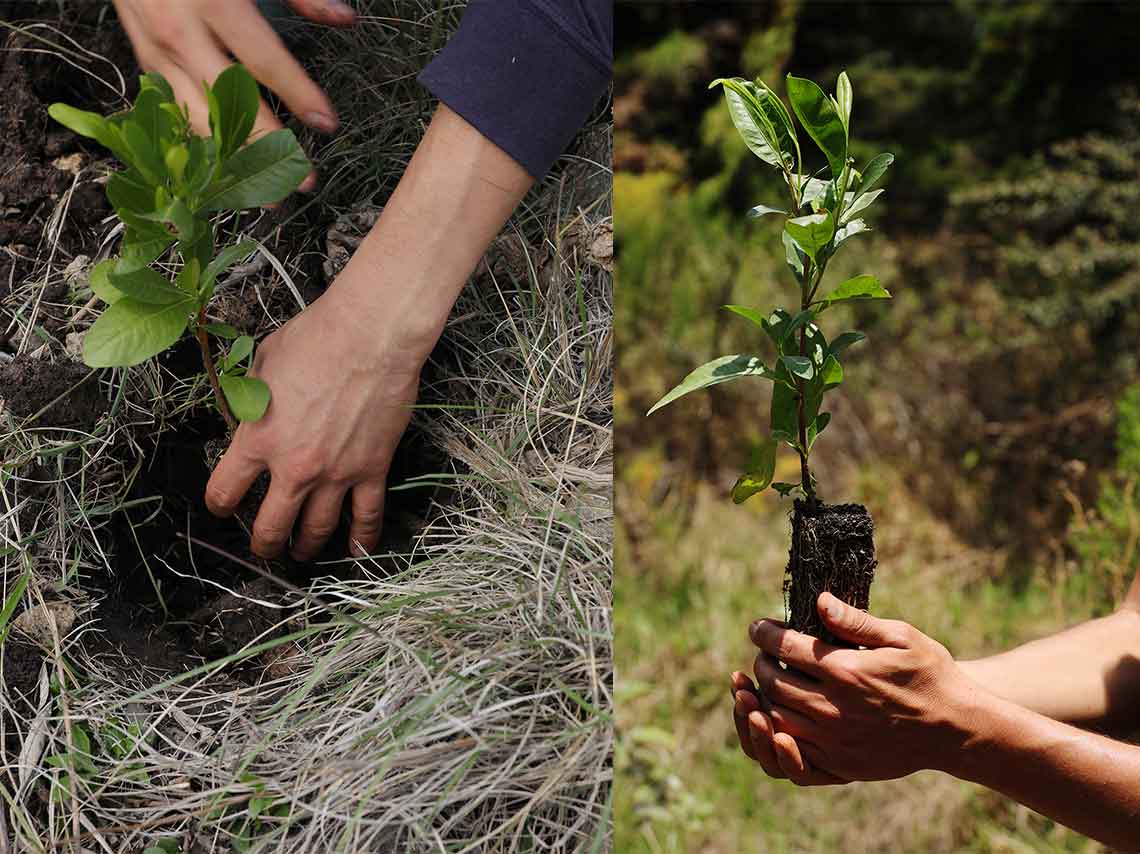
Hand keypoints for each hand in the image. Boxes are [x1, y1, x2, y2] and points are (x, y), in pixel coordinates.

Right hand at [112, 0, 354, 188]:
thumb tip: (345, 19)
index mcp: (215, 1)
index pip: (265, 61)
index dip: (299, 95)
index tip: (327, 124)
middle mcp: (180, 32)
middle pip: (229, 103)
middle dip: (268, 146)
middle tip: (304, 180)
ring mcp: (155, 50)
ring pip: (195, 119)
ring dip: (232, 161)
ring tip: (264, 194)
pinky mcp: (141, 60)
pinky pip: (172, 111)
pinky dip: (198, 143)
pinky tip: (224, 170)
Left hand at [202, 104, 533, 560]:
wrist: (369, 336)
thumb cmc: (315, 339)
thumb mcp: (262, 363)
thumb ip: (252, 397)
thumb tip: (250, 409)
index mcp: (257, 439)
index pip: (225, 490)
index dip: (219, 503)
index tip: (223, 506)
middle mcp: (293, 466)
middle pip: (270, 526)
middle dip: (263, 543)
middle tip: (265, 548)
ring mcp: (335, 473)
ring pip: (316, 529)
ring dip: (306, 546)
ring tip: (303, 552)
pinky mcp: (371, 470)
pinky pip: (366, 516)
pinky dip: (362, 539)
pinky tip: (357, 551)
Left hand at [742, 593, 975, 782]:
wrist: (956, 729)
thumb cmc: (930, 674)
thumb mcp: (902, 637)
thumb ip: (856, 621)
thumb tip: (821, 601)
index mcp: (847, 670)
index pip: (785, 647)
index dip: (764, 633)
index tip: (759, 627)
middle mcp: (834, 707)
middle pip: (773, 681)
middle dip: (761, 663)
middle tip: (765, 654)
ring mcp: (835, 740)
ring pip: (776, 718)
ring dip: (762, 697)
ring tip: (767, 682)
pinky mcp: (839, 765)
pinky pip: (792, 752)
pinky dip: (777, 732)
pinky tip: (781, 715)